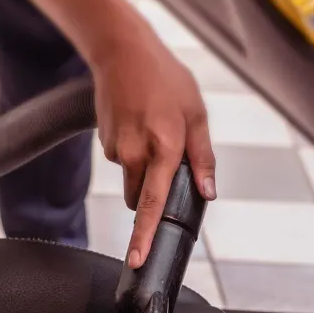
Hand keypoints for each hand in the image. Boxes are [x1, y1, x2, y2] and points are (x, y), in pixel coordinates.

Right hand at [93, 35, 216, 267]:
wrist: (122, 53)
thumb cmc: (165, 79)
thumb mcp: (197, 114)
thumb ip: (202, 158)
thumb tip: (208, 193)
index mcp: (164, 147)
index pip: (152, 204)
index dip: (144, 236)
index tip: (138, 260)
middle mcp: (136, 153)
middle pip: (140, 201)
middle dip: (152, 197)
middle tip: (166, 165)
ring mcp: (117, 150)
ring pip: (131, 181)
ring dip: (143, 172)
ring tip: (153, 131)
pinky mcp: (105, 144)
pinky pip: (122, 162)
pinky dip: (132, 152)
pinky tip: (138, 124)